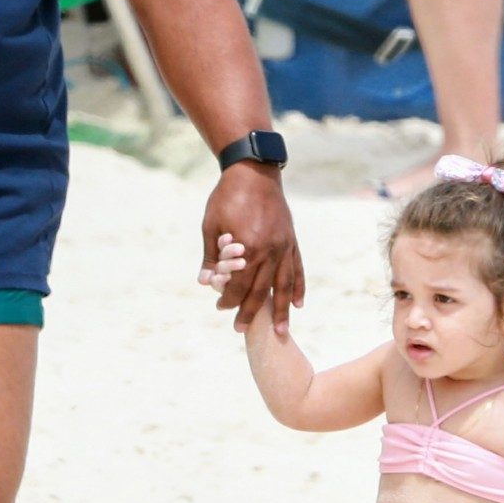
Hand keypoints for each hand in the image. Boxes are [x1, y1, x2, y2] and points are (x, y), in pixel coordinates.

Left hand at [198, 165, 303, 332]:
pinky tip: (298, 303)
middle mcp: (270, 250)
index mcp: (248, 248)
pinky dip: (298, 287)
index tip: (221, 308)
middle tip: (241, 330)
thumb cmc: (227, 197)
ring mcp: (284, 246)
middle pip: (260, 290)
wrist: (253, 171)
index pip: (238, 284)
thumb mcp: (211, 225)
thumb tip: (205, 282)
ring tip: (280, 331)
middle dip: (250, 312)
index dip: (228, 299)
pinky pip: (297, 268)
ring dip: (281, 310)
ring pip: (284, 285)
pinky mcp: (291, 240)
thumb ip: (210, 256)